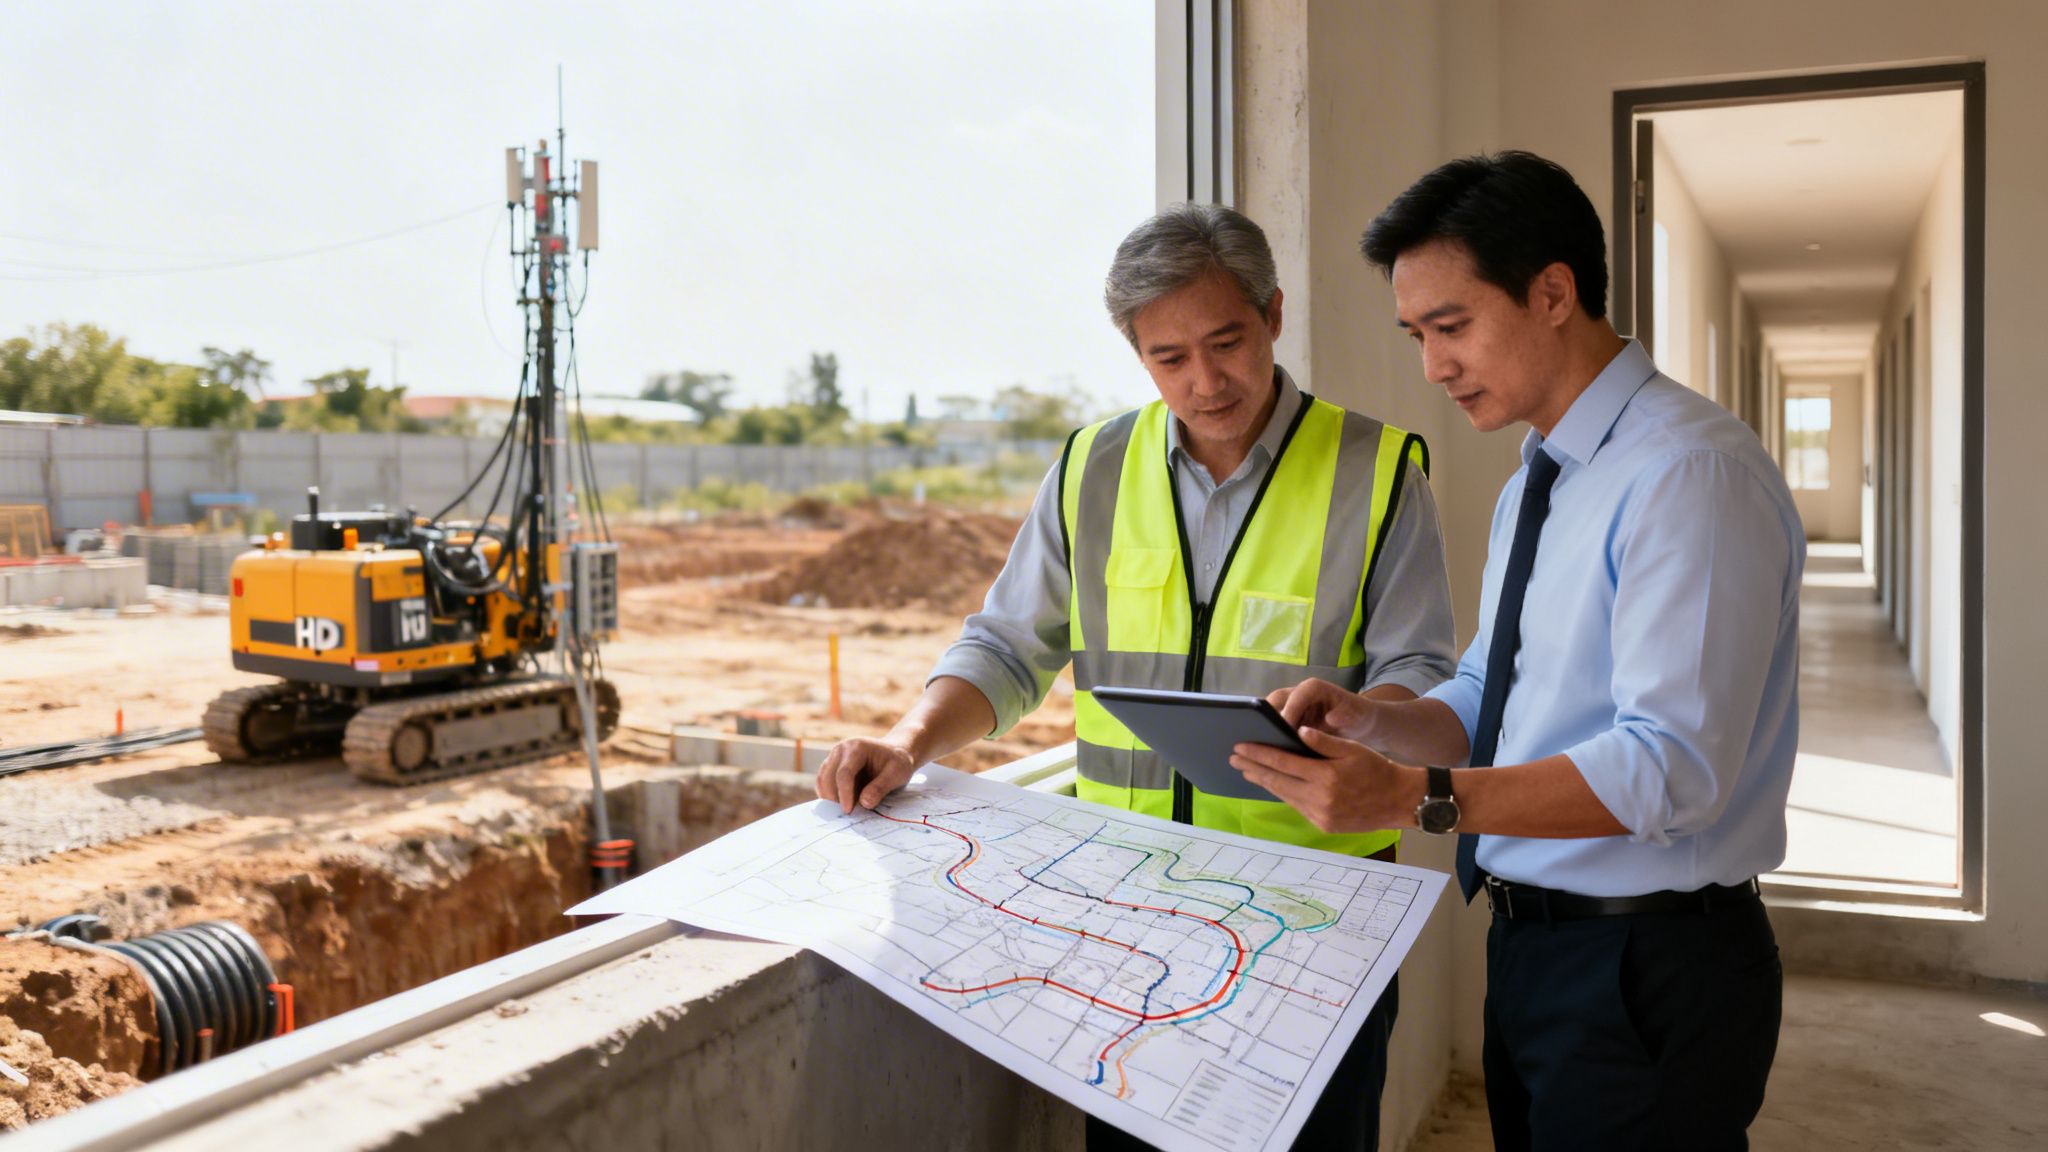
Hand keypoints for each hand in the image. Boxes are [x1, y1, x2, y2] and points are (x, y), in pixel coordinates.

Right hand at [815, 737, 917, 813]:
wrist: (894, 755)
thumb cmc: (897, 763)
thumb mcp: (897, 773)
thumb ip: (881, 787)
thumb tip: (864, 803)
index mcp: (857, 747)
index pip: (844, 773)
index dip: (844, 794)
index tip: (848, 811)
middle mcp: (841, 749)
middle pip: (828, 777)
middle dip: (835, 798)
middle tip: (847, 815)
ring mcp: (834, 757)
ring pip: (822, 781)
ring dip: (830, 798)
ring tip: (847, 810)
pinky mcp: (831, 767)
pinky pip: (824, 784)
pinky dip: (830, 796)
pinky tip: (844, 804)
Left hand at [1230, 726, 1421, 834]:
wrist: (1399, 801)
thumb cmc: (1377, 769)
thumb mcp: (1353, 749)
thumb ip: (1324, 741)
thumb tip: (1300, 732)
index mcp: (1326, 777)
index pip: (1283, 763)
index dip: (1259, 754)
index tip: (1240, 748)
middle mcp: (1320, 799)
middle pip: (1278, 782)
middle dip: (1254, 769)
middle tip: (1234, 759)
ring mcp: (1321, 815)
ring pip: (1285, 796)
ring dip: (1265, 783)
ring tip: (1248, 771)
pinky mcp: (1324, 825)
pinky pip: (1297, 806)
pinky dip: (1284, 794)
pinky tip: (1274, 785)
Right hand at [1267, 678, 1381, 742]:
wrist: (1359, 722)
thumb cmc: (1356, 715)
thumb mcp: (1354, 714)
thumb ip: (1343, 715)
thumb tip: (1330, 719)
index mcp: (1313, 688)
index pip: (1296, 697)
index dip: (1289, 713)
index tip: (1286, 732)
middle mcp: (1297, 694)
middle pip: (1274, 702)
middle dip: (1267, 720)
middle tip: (1267, 741)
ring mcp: (1290, 708)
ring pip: (1268, 714)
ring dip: (1264, 729)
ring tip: (1261, 749)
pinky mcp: (1287, 721)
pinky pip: (1271, 726)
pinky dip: (1268, 737)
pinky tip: (1267, 755)